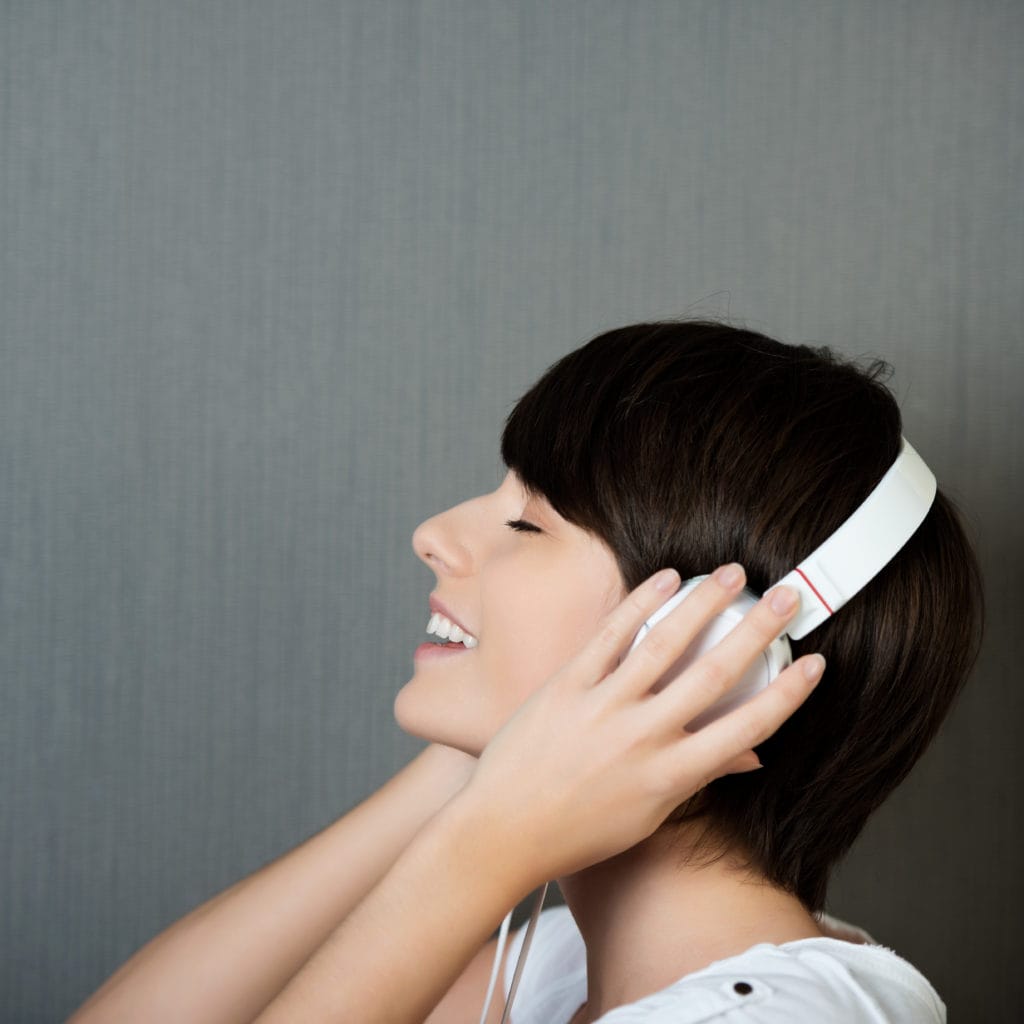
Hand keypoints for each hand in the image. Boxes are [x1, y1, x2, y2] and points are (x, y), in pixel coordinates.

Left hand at [458, 564, 824, 886]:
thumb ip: (698, 778)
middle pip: (714, 675)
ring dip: (702, 604)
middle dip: (756, 631)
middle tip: (785, 597)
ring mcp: (603, 707)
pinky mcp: (566, 686)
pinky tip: (665, 580)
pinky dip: (639, 605)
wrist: (502, 831)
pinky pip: (608, 637)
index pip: (746, 728)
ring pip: (663, 645)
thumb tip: (749, 756)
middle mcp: (643, 737)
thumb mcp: (649, 814)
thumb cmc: (578, 830)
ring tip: (731, 573)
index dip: (787, 693)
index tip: (815, 663)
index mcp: (671, 776)